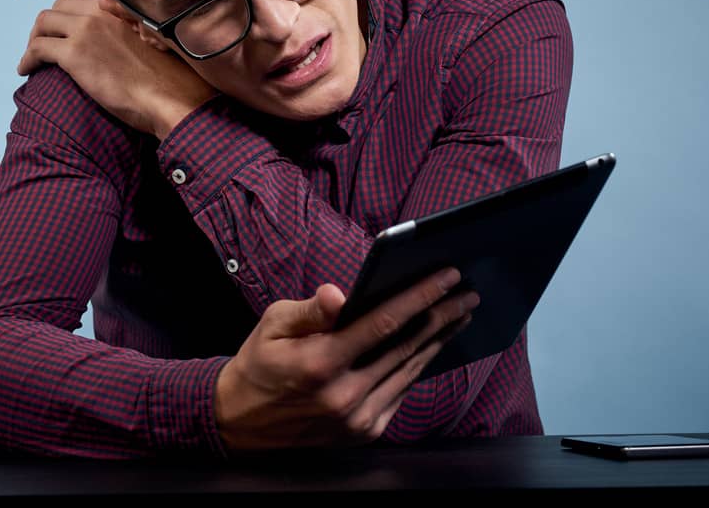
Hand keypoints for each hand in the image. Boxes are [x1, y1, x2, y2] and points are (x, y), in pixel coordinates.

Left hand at [16, 0, 217, 138]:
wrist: (172, 98)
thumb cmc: (170, 75)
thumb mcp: (155, 35)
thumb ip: (133, 24)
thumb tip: (117, 34)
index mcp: (122, 2)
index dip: (73, 10)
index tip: (69, 27)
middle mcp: (102, 8)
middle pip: (60, 5)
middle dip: (50, 24)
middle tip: (47, 42)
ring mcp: (86, 29)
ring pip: (44, 22)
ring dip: (35, 38)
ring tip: (34, 56)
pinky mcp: (74, 54)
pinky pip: (38, 48)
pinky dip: (28, 58)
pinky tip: (26, 70)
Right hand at [213, 268, 478, 452]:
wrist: (241, 423)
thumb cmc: (258, 364)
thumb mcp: (271, 325)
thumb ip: (310, 310)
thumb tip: (338, 293)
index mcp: (321, 363)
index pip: (383, 324)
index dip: (419, 297)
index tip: (446, 277)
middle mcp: (345, 395)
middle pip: (407, 347)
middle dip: (441, 316)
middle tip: (467, 293)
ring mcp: (359, 418)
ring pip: (410, 371)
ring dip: (437, 340)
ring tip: (458, 315)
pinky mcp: (366, 431)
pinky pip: (401, 391)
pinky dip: (417, 365)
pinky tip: (429, 345)